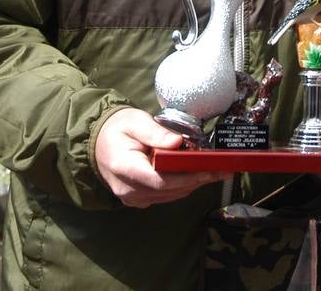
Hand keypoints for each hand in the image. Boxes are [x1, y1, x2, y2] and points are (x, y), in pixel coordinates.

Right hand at [93, 108, 229, 207]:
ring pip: (170, 195)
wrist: (98, 143)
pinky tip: (197, 174)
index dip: (186, 177)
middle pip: (169, 190)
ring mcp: (133, 198)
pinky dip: (183, 185)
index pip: (159, 180)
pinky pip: (166, 196)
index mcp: (124, 168)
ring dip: (193, 183)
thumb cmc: (117, 129)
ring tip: (216, 171)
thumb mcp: (134, 121)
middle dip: (197, 179)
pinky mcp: (139, 200)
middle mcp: (128, 189)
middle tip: (222, 169)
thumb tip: (177, 142)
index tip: (208, 169)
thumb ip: (155, 132)